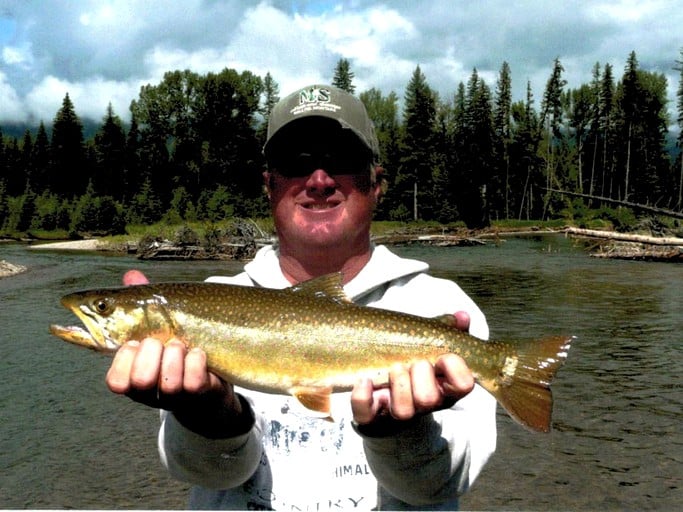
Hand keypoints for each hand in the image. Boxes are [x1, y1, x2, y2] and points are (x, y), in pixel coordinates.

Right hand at [105, 270, 251, 437]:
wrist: (213, 373)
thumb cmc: (177, 344)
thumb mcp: (158, 322)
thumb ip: (142, 300)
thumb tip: (131, 274)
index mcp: (134, 375)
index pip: (115, 381)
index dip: (123, 360)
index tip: (132, 339)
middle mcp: (152, 391)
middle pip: (138, 381)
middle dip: (151, 353)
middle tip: (159, 340)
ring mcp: (177, 395)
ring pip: (168, 382)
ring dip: (175, 355)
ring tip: (181, 344)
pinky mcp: (200, 395)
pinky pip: (194, 382)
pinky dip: (197, 361)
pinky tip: (199, 352)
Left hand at [351, 311, 474, 426]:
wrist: (381, 387)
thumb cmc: (411, 362)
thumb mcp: (429, 344)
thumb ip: (446, 329)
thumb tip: (462, 317)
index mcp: (444, 386)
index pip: (463, 385)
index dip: (457, 369)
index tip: (445, 355)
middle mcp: (423, 404)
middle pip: (430, 400)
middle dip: (422, 377)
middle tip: (415, 362)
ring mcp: (395, 411)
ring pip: (403, 411)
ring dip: (398, 385)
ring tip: (394, 367)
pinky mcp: (369, 415)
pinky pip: (364, 413)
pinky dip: (363, 396)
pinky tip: (364, 380)